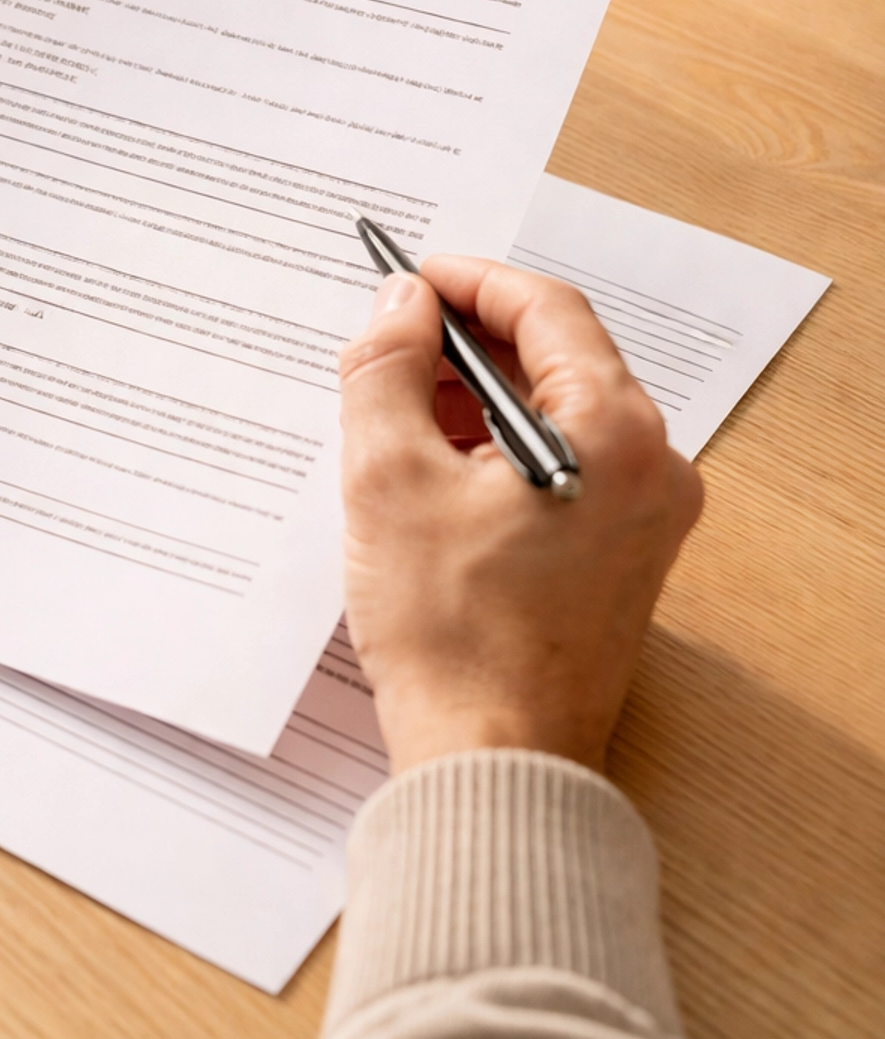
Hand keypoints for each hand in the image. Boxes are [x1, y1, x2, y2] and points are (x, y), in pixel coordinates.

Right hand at [340, 258, 702, 777]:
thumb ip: (386, 369)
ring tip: (394, 413)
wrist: (493, 762)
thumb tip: (398, 304)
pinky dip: (498, 453)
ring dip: (476, 402)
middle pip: (557, 362)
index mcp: (616, 433)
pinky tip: (431, 474)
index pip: (548, 311)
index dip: (470, 283)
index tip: (410, 277)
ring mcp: (644, 521)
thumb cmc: (451, 634)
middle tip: (388, 343)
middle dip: (465, 345)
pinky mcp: (620, 562)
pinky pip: (564, 472)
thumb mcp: (390, 478)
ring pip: (555, 418)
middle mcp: (651, 469)